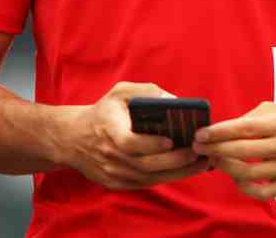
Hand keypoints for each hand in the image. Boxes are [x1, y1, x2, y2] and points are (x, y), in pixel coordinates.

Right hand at [55, 81, 208, 189]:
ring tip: (201, 163)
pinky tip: (186, 170)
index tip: (172, 140)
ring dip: (177, 172)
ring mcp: (112, 173)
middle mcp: (109, 156)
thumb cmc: (104, 112)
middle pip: (145, 165)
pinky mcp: (116, 184)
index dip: (151, 144)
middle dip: (175, 160)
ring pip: (148, 178)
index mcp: (109, 131)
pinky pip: (145, 183)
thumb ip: (147, 92)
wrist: (74, 138)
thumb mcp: (120, 93)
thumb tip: (175, 101)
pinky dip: (166, 178)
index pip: (129, 143)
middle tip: (198, 152)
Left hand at [192, 100, 275, 200]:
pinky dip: (245, 188)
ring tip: (215, 160)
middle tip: (199, 147)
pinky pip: (263, 192)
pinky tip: (237, 178)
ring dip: (226, 167)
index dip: (219, 132)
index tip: (200, 134)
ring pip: (249, 173)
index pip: (244, 128)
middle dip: (215, 149)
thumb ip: (252, 118)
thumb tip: (221, 129)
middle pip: (242, 151)